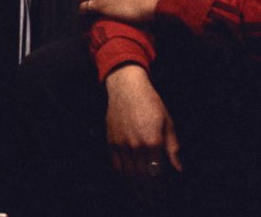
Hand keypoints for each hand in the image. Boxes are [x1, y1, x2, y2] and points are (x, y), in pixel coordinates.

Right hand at [104, 64, 181, 198]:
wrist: (126, 87)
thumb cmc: (150, 103)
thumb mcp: (168, 123)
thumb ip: (173, 148)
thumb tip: (179, 169)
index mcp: (153, 142)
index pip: (157, 174)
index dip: (160, 189)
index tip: (163, 197)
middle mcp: (136, 146)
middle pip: (142, 177)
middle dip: (148, 193)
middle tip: (152, 204)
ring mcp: (121, 143)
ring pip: (128, 174)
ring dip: (135, 188)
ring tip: (140, 199)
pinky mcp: (111, 140)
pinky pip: (116, 164)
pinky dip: (122, 176)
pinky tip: (127, 182)